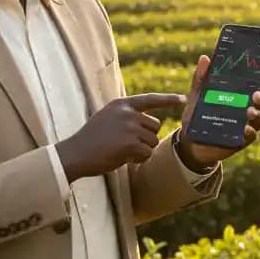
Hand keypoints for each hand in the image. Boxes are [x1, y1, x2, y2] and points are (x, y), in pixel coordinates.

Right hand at [55, 93, 186, 181]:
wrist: (75, 154)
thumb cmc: (92, 140)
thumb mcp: (108, 118)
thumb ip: (127, 116)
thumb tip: (152, 124)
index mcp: (121, 104)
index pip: (150, 99)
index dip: (168, 99)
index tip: (184, 99)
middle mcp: (127, 113)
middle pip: (155, 126)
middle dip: (147, 138)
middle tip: (126, 145)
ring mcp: (129, 127)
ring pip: (153, 141)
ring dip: (142, 150)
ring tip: (121, 151)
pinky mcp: (130, 143)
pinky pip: (147, 153)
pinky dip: (138, 159)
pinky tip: (122, 157)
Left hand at [178, 55, 259, 167]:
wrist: (190, 141)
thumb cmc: (196, 115)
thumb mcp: (197, 95)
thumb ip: (201, 78)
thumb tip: (205, 58)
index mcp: (241, 97)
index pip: (259, 88)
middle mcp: (248, 110)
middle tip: (256, 95)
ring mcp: (246, 125)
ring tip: (249, 112)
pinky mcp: (241, 140)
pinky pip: (252, 136)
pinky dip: (251, 132)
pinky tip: (246, 128)